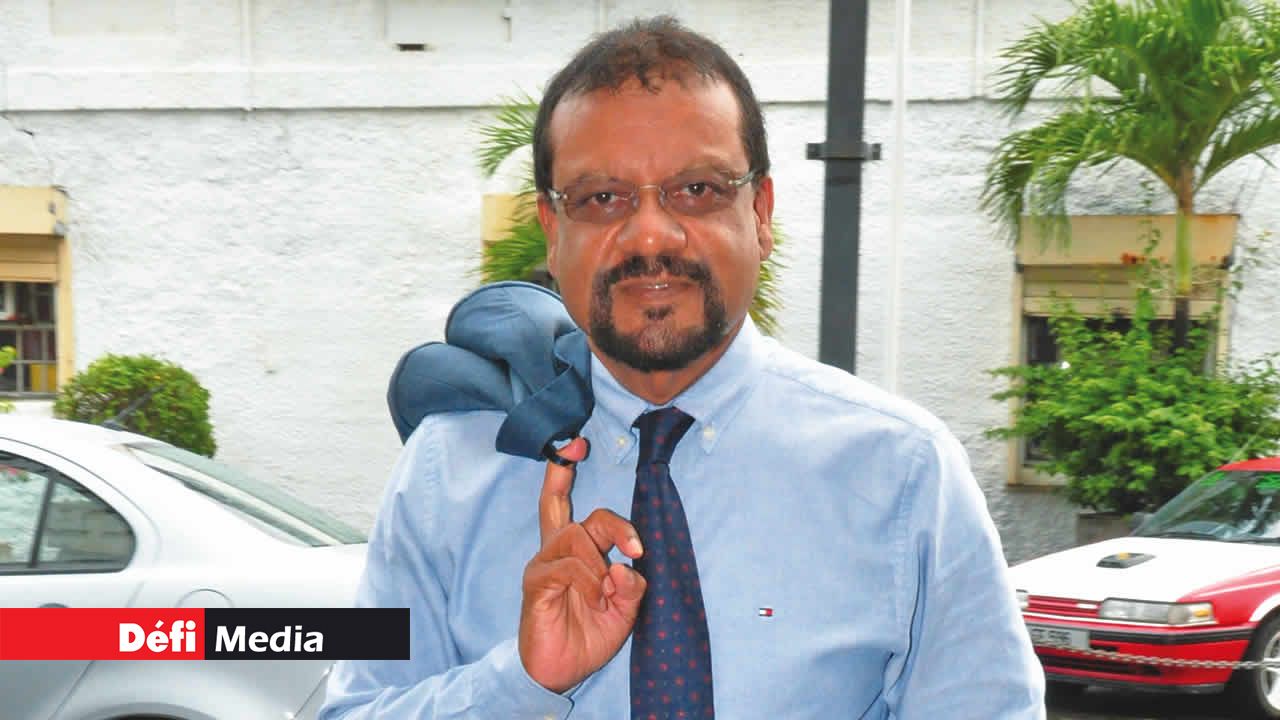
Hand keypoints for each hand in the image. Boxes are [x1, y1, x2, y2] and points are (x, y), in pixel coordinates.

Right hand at [518, 437, 646, 692]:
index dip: (565, 471)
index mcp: (574, 550)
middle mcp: (555, 550)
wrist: (562, 672)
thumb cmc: (589, 634)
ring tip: (607, 593)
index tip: (578, 444)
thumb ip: (632, 585)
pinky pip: (567, 565)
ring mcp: (543, 565)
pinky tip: (598, 600)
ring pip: (576, 535)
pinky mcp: (536, 584)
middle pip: (558, 505)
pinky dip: (590, 580)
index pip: (567, 503)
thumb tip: (627, 565)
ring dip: (600, 561)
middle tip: (604, 495)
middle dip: (574, 486)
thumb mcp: (625, 610)